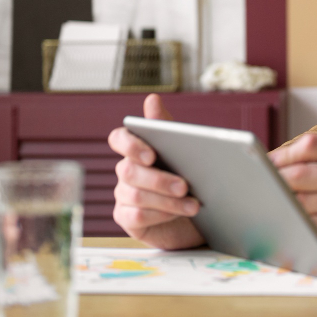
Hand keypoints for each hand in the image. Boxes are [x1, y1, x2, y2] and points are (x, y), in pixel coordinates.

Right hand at [107, 94, 204, 249]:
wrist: (198, 213)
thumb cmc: (188, 175)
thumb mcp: (183, 150)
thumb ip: (166, 126)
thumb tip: (152, 98)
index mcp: (137, 149)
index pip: (118, 138)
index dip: (129, 144)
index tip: (151, 154)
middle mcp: (126, 170)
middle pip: (129, 171)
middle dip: (160, 179)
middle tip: (185, 185)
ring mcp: (124, 195)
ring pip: (136, 195)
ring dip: (168, 200)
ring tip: (194, 204)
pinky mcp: (128, 218)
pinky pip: (136, 216)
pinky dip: (161, 215)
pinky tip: (180, 214)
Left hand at [269, 133, 316, 271]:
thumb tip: (287, 165)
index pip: (311, 144)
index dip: (283, 153)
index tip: (267, 162)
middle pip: (299, 174)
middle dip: (275, 182)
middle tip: (260, 186)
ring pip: (300, 202)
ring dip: (282, 206)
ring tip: (270, 206)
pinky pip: (310, 227)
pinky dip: (296, 226)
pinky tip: (291, 226)